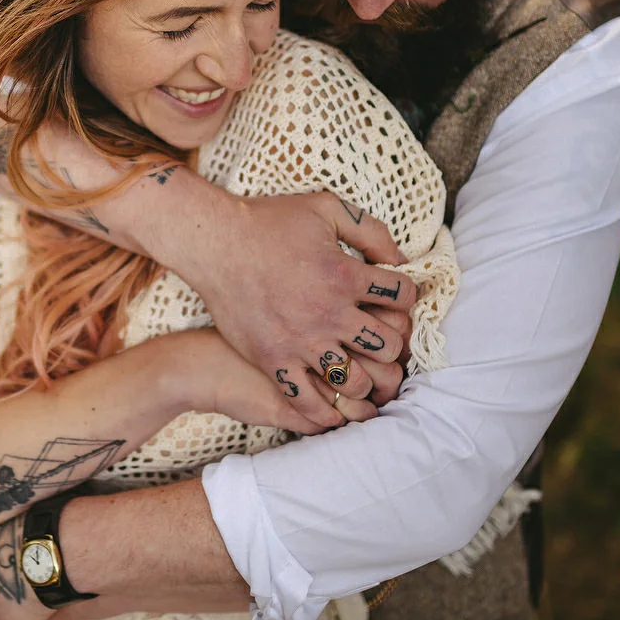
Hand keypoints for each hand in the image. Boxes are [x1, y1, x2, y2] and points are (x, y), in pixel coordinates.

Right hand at [160, 191, 416, 427]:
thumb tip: (399, 257)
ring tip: (359, 371)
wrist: (214, 243)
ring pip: (355, 380)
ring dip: (364, 378)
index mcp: (345, 276)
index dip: (405, 295)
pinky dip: (325, 412)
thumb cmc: (268, 222)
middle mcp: (329, 313)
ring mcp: (301, 342)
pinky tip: (333, 409)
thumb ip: (369, 229)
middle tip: (381, 339)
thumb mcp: (325, 207)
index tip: (394, 298)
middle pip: (387, 345)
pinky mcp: (273, 359)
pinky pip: (307, 400)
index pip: (402, 296)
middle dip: (392, 341)